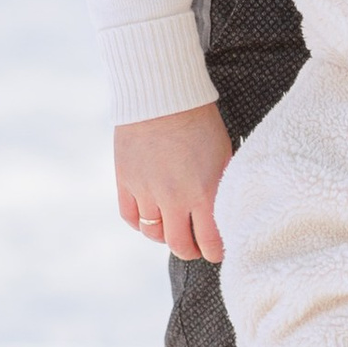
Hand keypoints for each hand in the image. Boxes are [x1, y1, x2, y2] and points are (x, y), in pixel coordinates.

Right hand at [115, 101, 233, 259]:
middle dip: (191, 250)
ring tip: (174, 226)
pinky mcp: (125, 181)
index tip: (218, 250)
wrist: (162, 94)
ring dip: (166, 235)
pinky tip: (151, 216)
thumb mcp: (222, 157)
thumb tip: (222, 217)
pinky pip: (131, 218)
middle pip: (180, 246)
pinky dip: (141, 223)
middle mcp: (173, 198)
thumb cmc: (200, 122)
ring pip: (154, 234)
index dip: (216, 252)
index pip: (210, 243)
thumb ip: (220, 190)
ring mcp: (146, 191)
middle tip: (196, 244)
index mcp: (204, 193)